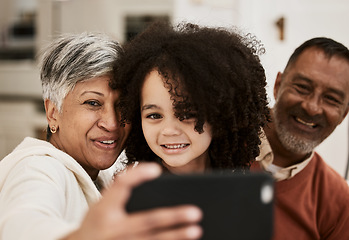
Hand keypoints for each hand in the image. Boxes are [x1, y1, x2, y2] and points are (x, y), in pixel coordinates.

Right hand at [64, 163, 202, 239]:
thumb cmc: (96, 222)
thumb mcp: (100, 203)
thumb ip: (119, 188)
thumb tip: (142, 168)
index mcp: (104, 209)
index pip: (121, 186)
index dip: (137, 176)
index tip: (156, 169)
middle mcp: (114, 228)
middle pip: (148, 221)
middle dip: (173, 216)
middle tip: (195, 212)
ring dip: (176, 236)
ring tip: (196, 229)